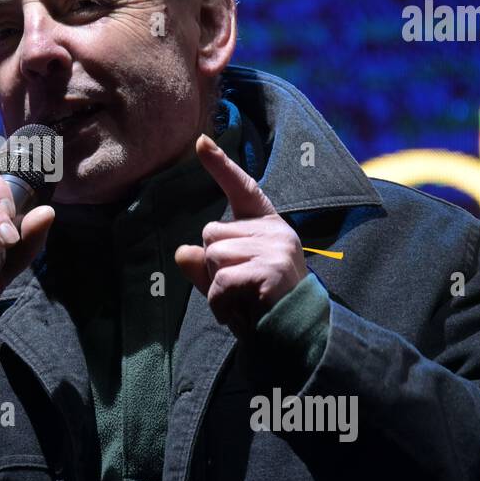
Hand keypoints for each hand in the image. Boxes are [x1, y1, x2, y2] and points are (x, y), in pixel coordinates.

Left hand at [174, 134, 306, 337]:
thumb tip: (183, 252)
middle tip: (239, 289)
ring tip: (242, 301)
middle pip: (210, 233)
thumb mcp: (226, 283)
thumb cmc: (260, 307)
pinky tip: (240, 311)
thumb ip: (204, 267)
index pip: (242, 189)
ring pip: (213, 255)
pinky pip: (221, 280)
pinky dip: (220, 301)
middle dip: (212, 265)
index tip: (200, 142)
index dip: (220, 165)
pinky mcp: (271, 269)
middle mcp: (275, 231)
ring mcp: (276, 249)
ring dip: (216, 286)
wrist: (296, 338)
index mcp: (267, 227)